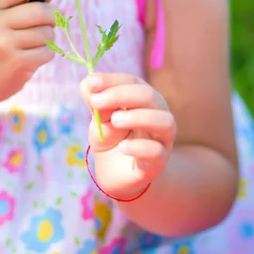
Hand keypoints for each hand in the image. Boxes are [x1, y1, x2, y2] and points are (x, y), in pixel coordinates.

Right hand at [0, 0, 55, 104]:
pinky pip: (48, 51)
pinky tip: (31, 57)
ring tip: (32, 43)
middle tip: (49, 21)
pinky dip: (46, 53)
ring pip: (46, 33)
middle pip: (41, 12)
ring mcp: (4, 45)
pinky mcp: (17, 64)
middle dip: (52, 16)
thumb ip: (23, 0)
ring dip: (47, 38)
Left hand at [80, 73, 175, 199]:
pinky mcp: (158, 162)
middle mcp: (157, 113)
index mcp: (141, 98)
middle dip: (122, 95)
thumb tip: (89, 83)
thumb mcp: (99, 119)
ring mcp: (161, 138)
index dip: (112, 80)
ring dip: (138, 117)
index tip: (92, 83)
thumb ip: (96, 102)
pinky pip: (157, 151)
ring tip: (114, 121)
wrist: (115, 174)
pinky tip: (122, 147)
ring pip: (164, 121)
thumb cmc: (110, 138)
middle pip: (149, 96)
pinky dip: (139, 147)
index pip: (132, 81)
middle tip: (96, 102)